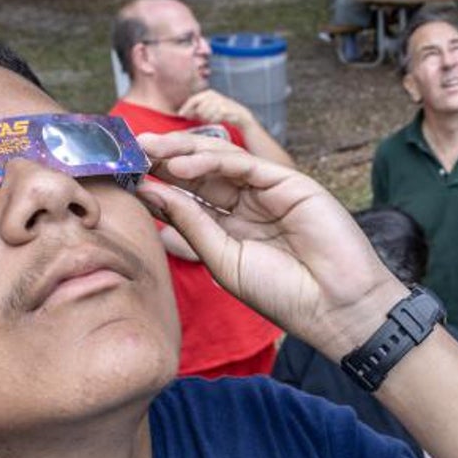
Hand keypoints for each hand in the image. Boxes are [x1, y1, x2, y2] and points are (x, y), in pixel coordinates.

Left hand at [134, 132, 406, 358]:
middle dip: (164, 159)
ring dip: (181, 152)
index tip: (124, 177)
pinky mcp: (289, 181)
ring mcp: (268, 191)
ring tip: (149, 152)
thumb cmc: (283, 295)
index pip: (188, 197)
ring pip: (219, 160)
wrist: (334, 306)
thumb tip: (153, 194)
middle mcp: (247, 205)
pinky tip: (180, 166)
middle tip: (130, 152)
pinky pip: (243, 164)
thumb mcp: (223, 261)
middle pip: (199, 172)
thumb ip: (192, 225)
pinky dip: (211, 160)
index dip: (158, 184)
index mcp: (231, 228)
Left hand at [178, 89, 258, 130]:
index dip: (185, 108)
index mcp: (208, 93)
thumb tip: (181, 114)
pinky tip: (219, 119)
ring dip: (208, 119)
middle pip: (198, 109)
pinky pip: (213, 118)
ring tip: (214, 118)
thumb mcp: (208, 108)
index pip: (192, 100)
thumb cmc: (221, 112)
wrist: (240, 114)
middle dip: (200, 116)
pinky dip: (214, 120)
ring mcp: (219, 101)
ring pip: (205, 114)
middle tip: (205, 119)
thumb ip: (196, 109)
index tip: (180, 115)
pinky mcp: (224, 109)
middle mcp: (213, 95)